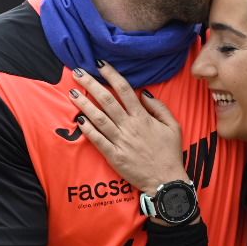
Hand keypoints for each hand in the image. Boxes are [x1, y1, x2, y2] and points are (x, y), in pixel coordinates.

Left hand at [67, 62, 187, 194]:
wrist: (166, 181)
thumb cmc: (170, 153)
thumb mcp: (173, 126)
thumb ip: (159, 108)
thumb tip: (144, 93)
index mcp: (142, 117)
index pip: (124, 90)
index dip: (111, 75)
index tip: (100, 64)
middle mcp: (129, 127)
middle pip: (107, 100)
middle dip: (91, 84)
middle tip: (78, 73)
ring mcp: (120, 141)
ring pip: (98, 118)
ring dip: (84, 104)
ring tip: (72, 93)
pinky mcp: (113, 156)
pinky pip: (97, 140)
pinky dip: (87, 129)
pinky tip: (79, 119)